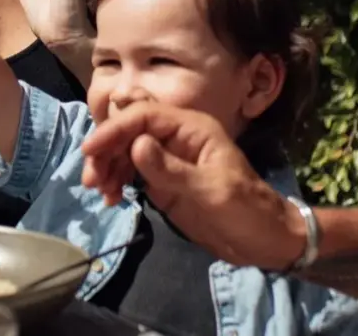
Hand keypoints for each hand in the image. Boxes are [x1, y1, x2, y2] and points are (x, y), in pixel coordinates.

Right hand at [81, 102, 305, 270]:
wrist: (266, 241)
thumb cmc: (247, 210)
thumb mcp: (212, 190)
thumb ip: (172, 169)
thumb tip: (136, 145)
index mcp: (191, 129)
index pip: (143, 116)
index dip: (114, 130)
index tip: (91, 151)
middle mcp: (176, 138)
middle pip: (128, 131)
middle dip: (105, 151)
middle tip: (92, 180)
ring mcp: (167, 160)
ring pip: (125, 151)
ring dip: (107, 168)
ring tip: (101, 193)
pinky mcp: (162, 182)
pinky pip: (131, 172)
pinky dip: (116, 182)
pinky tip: (112, 198)